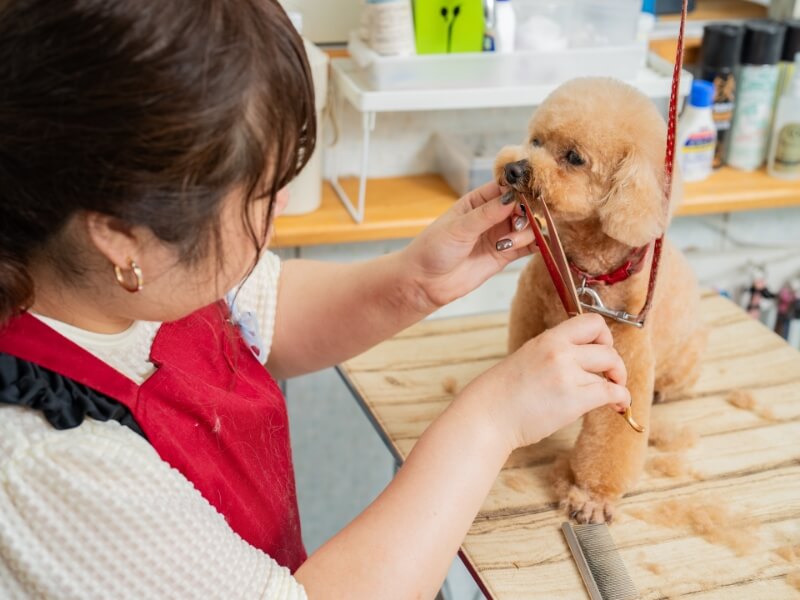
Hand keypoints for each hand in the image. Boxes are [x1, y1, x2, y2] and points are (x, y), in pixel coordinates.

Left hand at [401, 181, 534, 310]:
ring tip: (505, 244)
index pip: (506, 188)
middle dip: (525, 213)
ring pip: (528, 226)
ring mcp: (499, 235)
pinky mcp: (505, 255)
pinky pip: (528, 246)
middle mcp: (492, 216)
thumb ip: (487, 214)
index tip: (524, 198)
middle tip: (517, 223)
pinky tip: (534, 247)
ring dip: (525, 232)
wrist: (425, 282)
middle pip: (522, 206)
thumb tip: (511, 197)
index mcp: (477, 201)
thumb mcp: (459, 228)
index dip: (519, 190)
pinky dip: (536, 245)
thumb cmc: (433, 249)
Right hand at [457, 314, 630, 451]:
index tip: (601, 350)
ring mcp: (567, 374)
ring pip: (611, 370)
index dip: (604, 336)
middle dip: (615, 364)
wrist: (487, 415)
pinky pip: (612, 392)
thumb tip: (579, 361)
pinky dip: (622, 399)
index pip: (591, 322)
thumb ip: (553, 354)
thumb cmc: (501, 394)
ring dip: (617, 384)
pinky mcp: (574, 399)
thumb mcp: (526, 358)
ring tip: (614, 397)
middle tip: (611, 377)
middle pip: (607, 347)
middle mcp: (559, 351)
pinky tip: (618, 407)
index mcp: (547, 339)